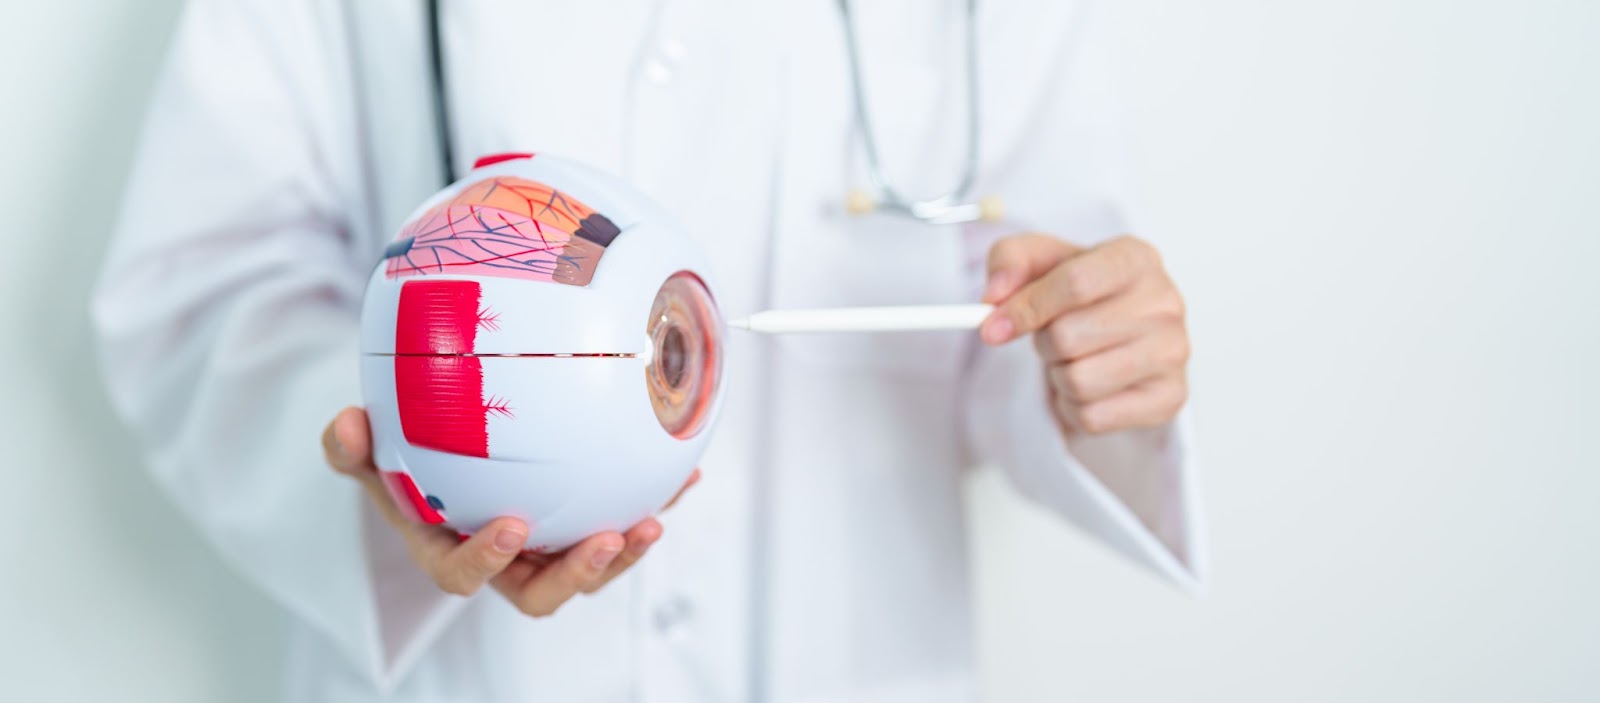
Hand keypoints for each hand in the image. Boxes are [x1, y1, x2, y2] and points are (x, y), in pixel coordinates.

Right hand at [322, 407, 695, 615]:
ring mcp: (551, 548)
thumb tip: (345, 425)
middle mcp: (507, 562)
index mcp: (452, 552)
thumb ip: (351, 449)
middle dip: (579, 573)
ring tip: (653, 518)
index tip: (513, 527)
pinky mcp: (586, 524)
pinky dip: (656, 500)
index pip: (467, 574)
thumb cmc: (403, 466)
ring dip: (626, 550)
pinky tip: (687, 473)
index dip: (489, 560)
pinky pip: (624, 520)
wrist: (440, 460)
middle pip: (545, 591)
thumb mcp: (370, 457)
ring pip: (592, 567)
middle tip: (605, 537)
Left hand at [980, 234, 1189, 434]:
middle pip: (1068, 336)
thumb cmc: (1083, 294)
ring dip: (1059, 376)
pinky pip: (1093, 416)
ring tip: (1075, 358)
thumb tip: (993, 298)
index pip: (1075, 282)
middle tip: (1053, 337)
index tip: (994, 325)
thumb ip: (1009, 261)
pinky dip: (1075, 407)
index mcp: (1136, 258)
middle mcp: (1165, 303)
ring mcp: (1173, 352)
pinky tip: (1091, 385)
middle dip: (1044, 342)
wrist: (1121, 333)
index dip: (1027, 308)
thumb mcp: (1041, 261)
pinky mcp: (1169, 397)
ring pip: (1079, 381)